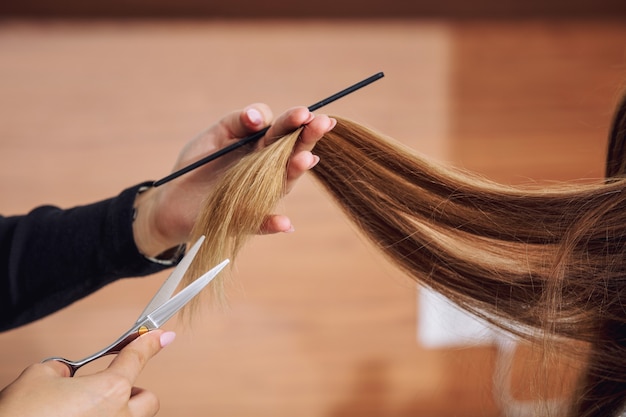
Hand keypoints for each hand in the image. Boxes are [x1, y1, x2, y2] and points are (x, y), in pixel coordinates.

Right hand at [0, 330, 175, 416]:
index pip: (137, 357)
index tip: (163, 336)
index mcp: (110, 390)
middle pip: (148, 399)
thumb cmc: (20, 414)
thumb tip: (70, 377)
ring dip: (120, 412)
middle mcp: (119, 416)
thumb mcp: (40, 376)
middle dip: (133, 392)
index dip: (150, 343)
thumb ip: (65, 370)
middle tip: (109, 390)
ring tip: (88, 412)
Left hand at [133, 104, 335, 256]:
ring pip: (282, 183)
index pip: (282, 131)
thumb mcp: (215, 134)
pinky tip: (284, 223)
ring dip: (295, 172)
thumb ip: (237, 121)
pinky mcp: (243, 220)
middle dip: (307, 138)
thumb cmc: (197, 165)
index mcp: (260, 146)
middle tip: (322, 124)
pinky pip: (260, 224)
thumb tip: (257, 117)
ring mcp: (258, 195)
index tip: (305, 113)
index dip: (294, 120)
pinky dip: (272, 224)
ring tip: (306, 159)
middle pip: (291, 153)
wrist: (172, 200)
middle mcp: (266, 170)